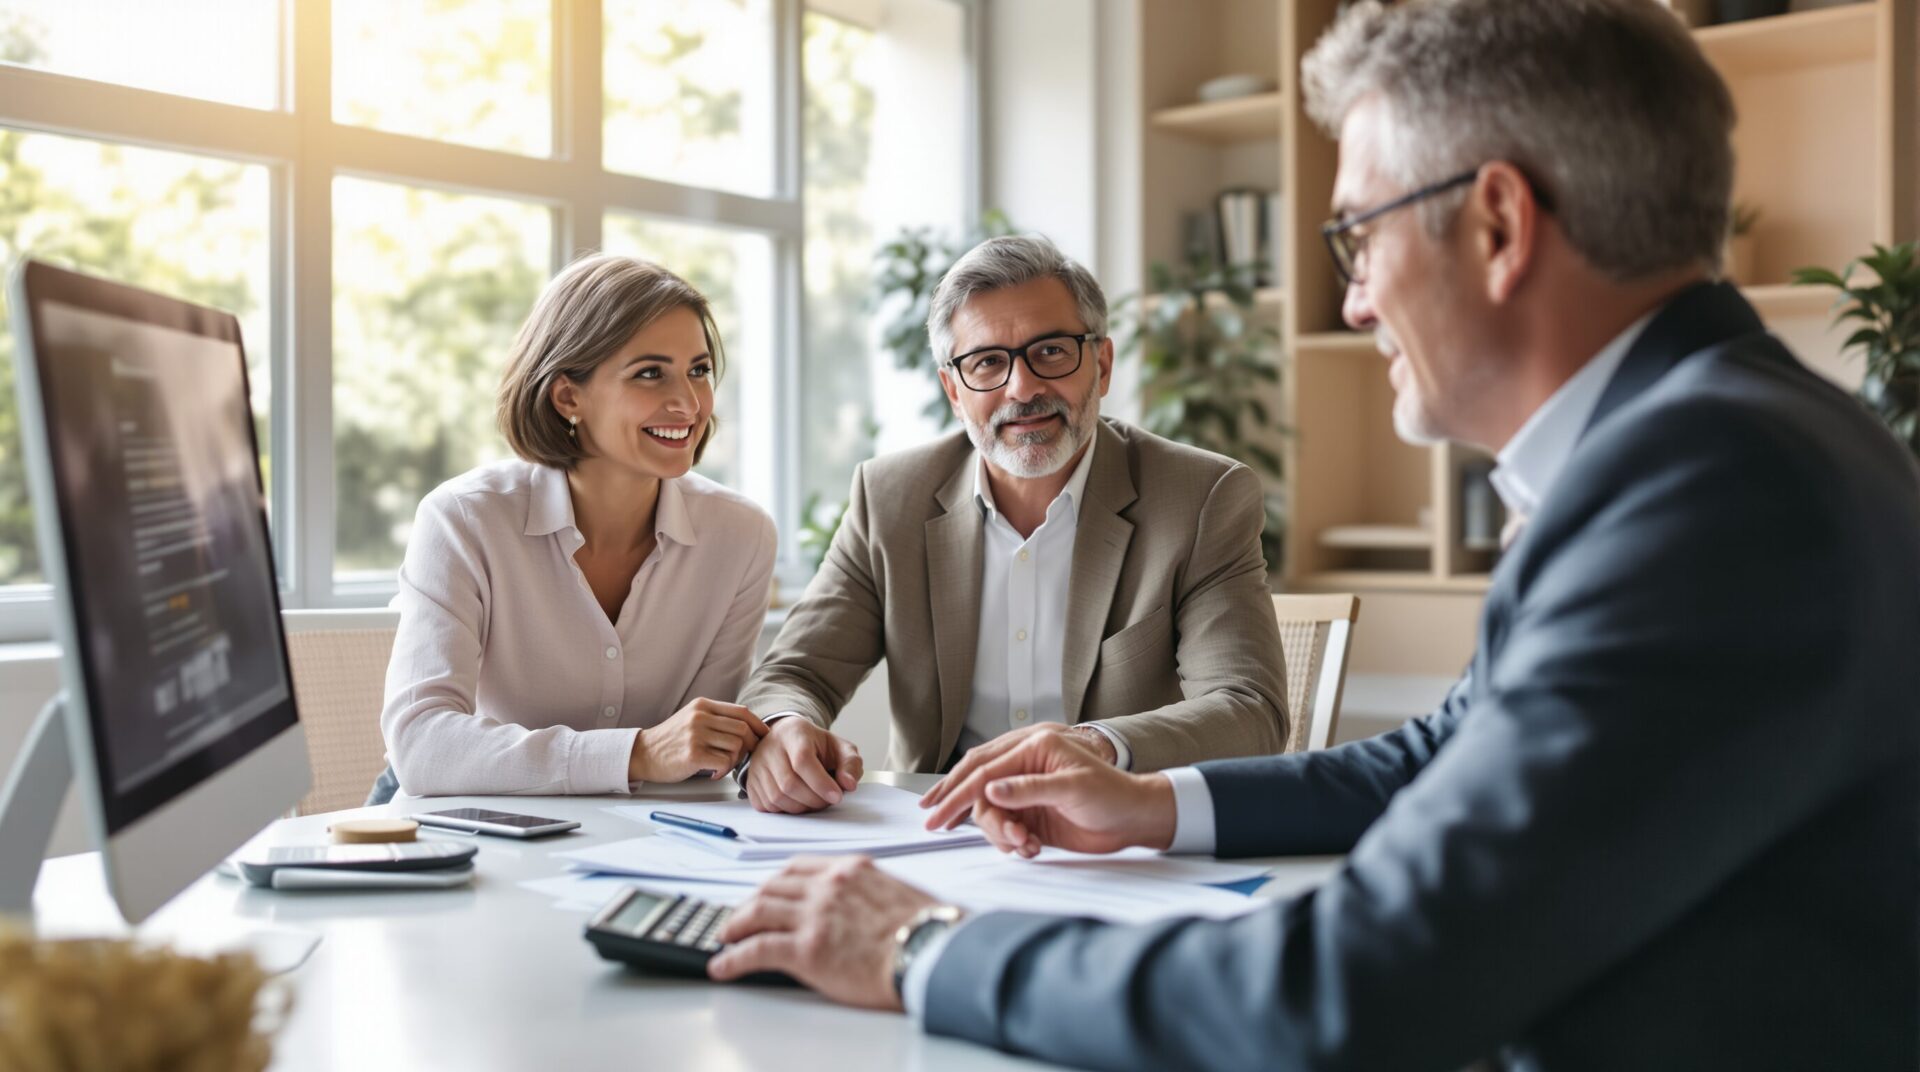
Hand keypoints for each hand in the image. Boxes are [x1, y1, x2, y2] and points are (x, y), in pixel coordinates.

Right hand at [628, 698, 768, 782]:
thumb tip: (750, 727)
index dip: (758, 725)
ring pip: (736, 746)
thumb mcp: (693, 718)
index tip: (764, 737)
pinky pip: (724, 762)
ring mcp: (696, 734)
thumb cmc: (672, 740)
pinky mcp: (693, 754)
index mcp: (703, 705)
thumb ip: (717, 718)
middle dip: (749, 746)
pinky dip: (724, 770)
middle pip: (743, 729)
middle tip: (741, 758)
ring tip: (723, 765)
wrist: (643, 753)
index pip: (742, 712)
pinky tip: (713, 773)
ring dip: (735, 760)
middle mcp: (700, 716)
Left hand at [708, 856, 939, 1009]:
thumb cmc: (929, 930)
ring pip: (757, 911)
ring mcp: (815, 914)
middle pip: (772, 886)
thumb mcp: (897, 894)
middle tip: (739, 917)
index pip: (799, 867)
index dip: (776, 882)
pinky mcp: (806, 948)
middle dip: (751, 902)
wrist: (933, 951)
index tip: (766, 892)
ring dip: (735, 925)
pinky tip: (722, 966)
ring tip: (724, 938)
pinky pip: (755, 949)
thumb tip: (860, 911)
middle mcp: (828, 885)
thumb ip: (869, 894)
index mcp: (851, 869)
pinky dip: (732, 958)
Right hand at [743, 718, 862, 812]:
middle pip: (789, 783)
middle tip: (827, 800)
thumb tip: (848, 784)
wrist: (788, 740)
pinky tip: (798, 801)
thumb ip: (851, 763)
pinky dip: (785, 810)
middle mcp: (770, 747)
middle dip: (814, 799)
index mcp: (794, 733)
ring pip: (776, 797)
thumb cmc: (816, 746)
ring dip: (801, 807)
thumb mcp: (840, 748)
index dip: (821, 783)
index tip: (837, 796)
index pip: (803, 761)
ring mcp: (756, 765)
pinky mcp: (750, 781)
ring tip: (814, 801)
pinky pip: (766, 805)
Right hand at [918, 728, 1175, 856]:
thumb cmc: (1113, 795)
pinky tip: (1028, 847)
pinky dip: (1008, 841)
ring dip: (998, 833)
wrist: (1134, 820)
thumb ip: (1029, 789)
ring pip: (990, 810)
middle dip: (959, 807)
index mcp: (1034, 748)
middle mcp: (1026, 766)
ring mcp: (1027, 791)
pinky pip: (1004, 827)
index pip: (985, 770)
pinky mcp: (1031, 814)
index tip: (937, 812)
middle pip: (978, 785)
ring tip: (1023, 845)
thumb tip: (990, 789)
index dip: (958, 791)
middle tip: (937, 825)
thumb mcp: (1072, 788)